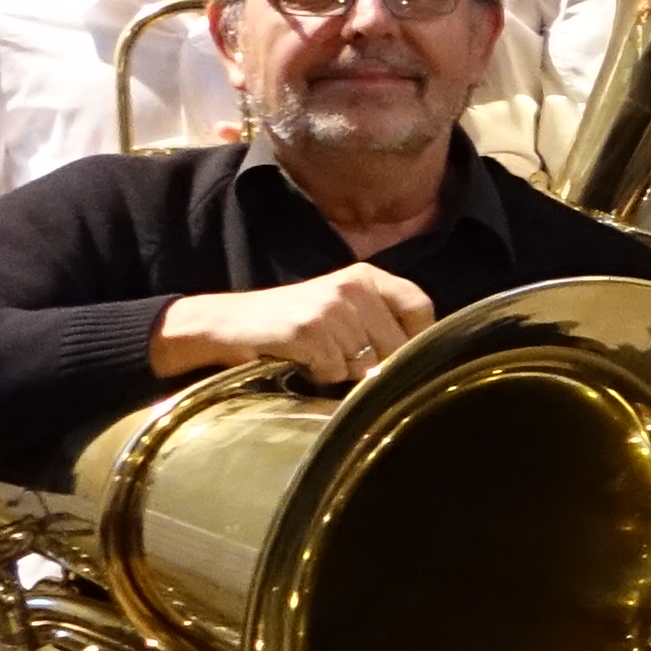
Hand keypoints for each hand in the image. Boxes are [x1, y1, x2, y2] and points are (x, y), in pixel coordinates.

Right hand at [157, 266, 437, 387]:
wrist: (228, 324)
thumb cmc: (292, 321)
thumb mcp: (342, 307)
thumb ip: (381, 322)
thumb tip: (422, 359)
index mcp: (367, 276)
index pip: (420, 307)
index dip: (416, 338)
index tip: (397, 354)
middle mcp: (353, 286)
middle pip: (397, 344)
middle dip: (374, 363)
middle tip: (339, 355)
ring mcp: (331, 308)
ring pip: (365, 364)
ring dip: (342, 370)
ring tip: (315, 352)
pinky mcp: (308, 331)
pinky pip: (335, 372)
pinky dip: (319, 374)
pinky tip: (300, 359)